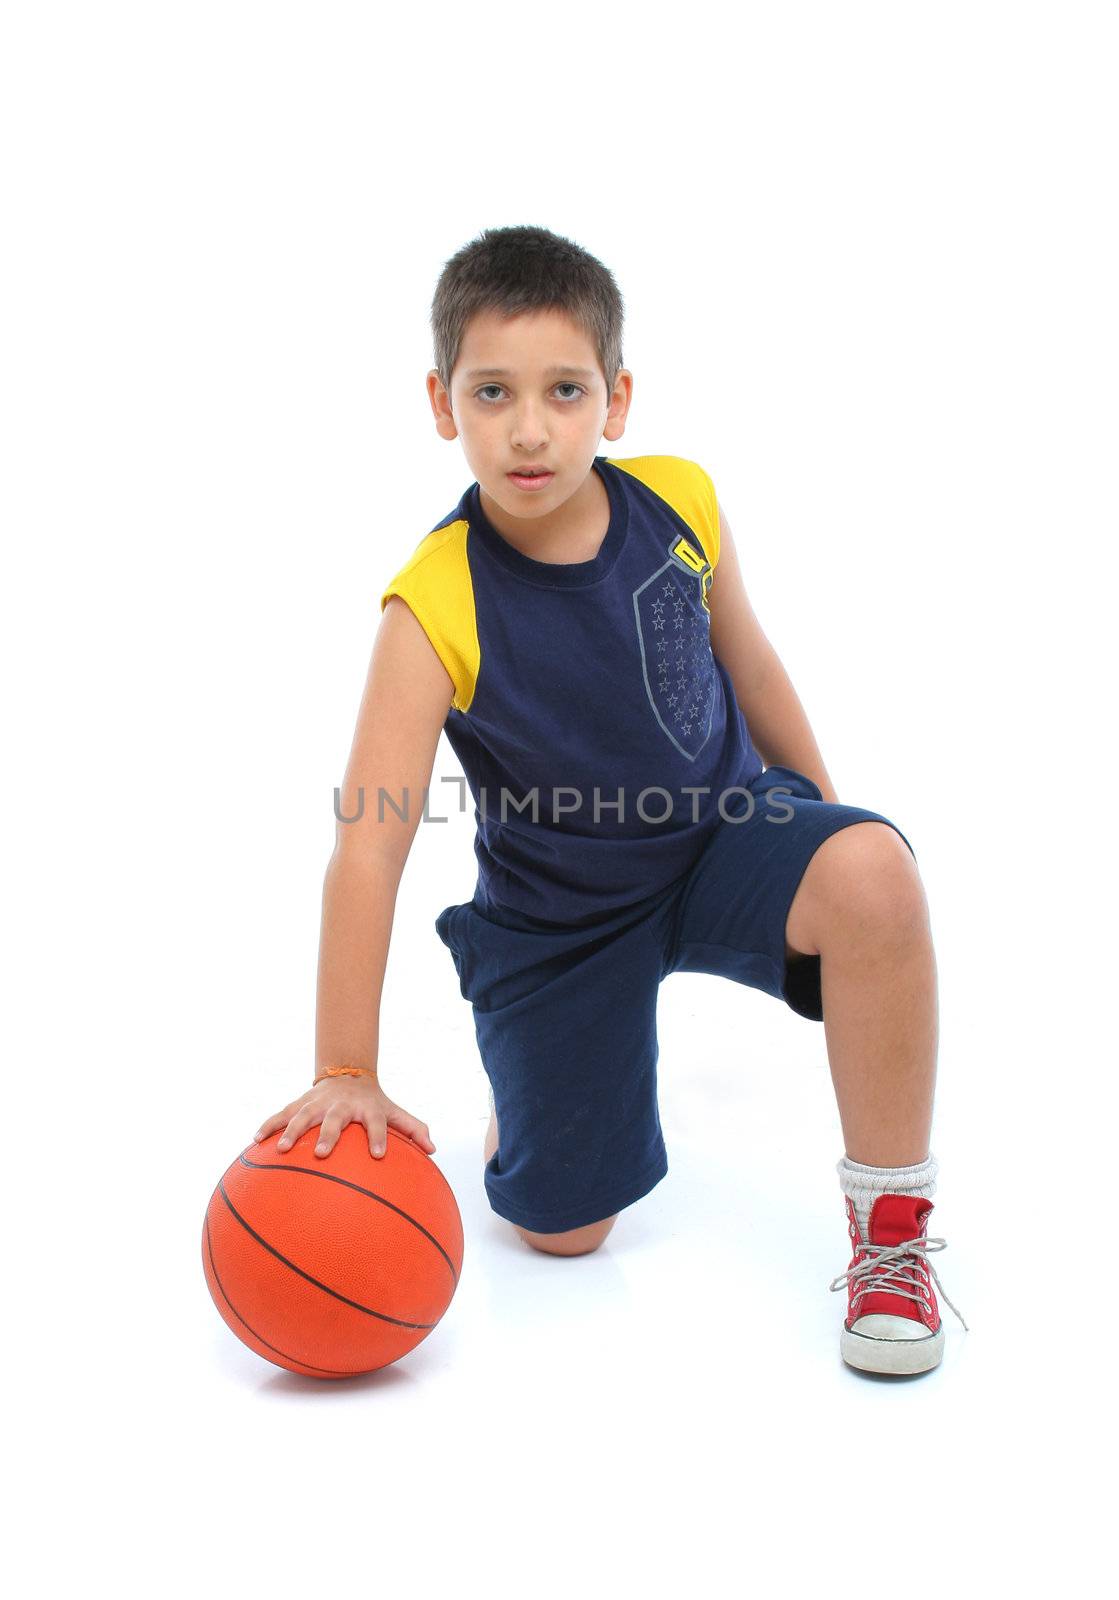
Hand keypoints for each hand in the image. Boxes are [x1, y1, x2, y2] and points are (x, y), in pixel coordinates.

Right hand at [252, 1078, 435, 1159]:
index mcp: (367, 1108)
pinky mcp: (300, 1103)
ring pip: (302, 1115)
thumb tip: (434, 1150)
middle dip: (328, 1135)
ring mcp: (317, 1103)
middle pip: (334, 1119)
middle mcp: (341, 1105)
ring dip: (290, 1131)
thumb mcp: (394, 1111)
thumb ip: (413, 1129)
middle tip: (322, 1153)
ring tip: (281, 1150)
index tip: (379, 1155)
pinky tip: (254, 1141)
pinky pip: (280, 1114)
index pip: (377, 1122)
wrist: (348, 1073)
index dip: (379, 1136)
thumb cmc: (374, 1102)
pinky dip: (268, 1125)